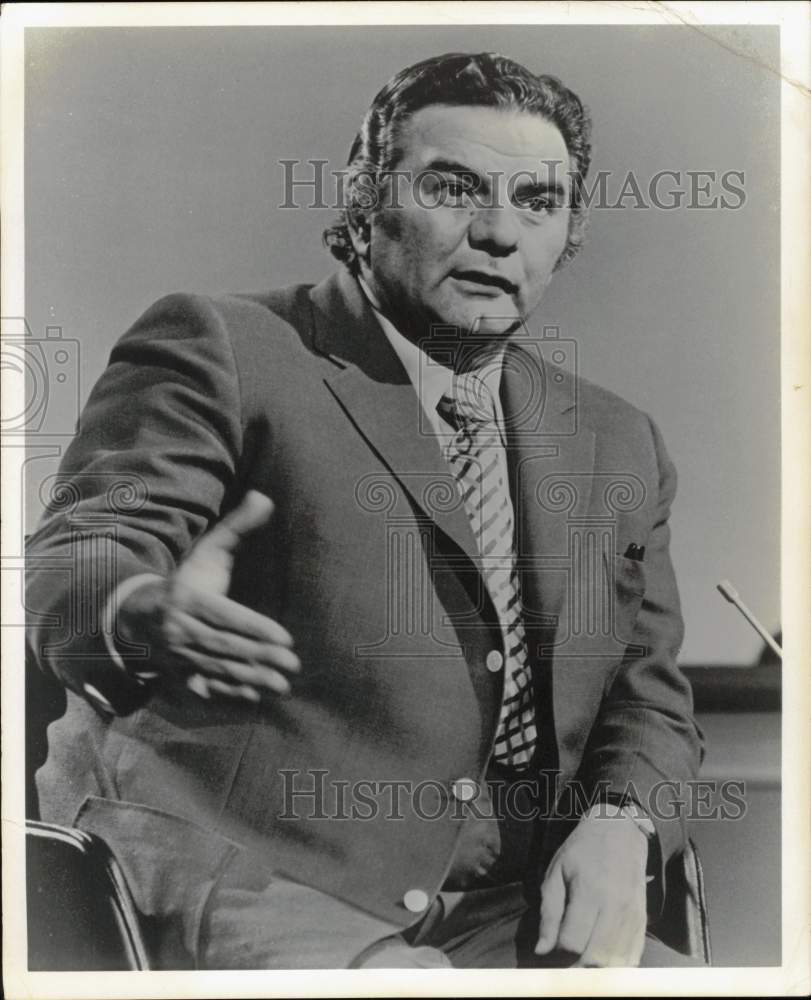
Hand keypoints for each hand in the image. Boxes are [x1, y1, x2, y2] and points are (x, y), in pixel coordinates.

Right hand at [117, 490, 299, 702]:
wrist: (139, 614)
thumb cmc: (186, 579)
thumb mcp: (207, 550)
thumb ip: (238, 527)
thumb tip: (263, 497)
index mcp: (186, 597)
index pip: (224, 615)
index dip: (254, 628)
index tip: (285, 637)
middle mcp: (178, 628)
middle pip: (222, 646)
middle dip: (259, 656)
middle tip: (293, 663)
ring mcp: (175, 655)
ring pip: (216, 669)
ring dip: (251, 678)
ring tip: (283, 684)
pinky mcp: (176, 674)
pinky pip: (202, 687)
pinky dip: (227, 693)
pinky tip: (254, 698)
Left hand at [535, 808, 648, 966]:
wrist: (620, 832)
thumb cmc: (582, 851)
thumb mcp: (556, 873)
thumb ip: (548, 913)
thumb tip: (541, 951)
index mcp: (589, 891)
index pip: (572, 942)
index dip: (558, 953)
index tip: (551, 950)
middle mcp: (615, 907)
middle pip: (596, 958)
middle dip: (577, 968)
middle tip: (564, 964)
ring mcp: (633, 916)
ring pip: (616, 963)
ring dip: (597, 971)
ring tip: (581, 964)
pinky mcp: (643, 921)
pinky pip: (633, 958)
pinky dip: (617, 968)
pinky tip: (603, 963)